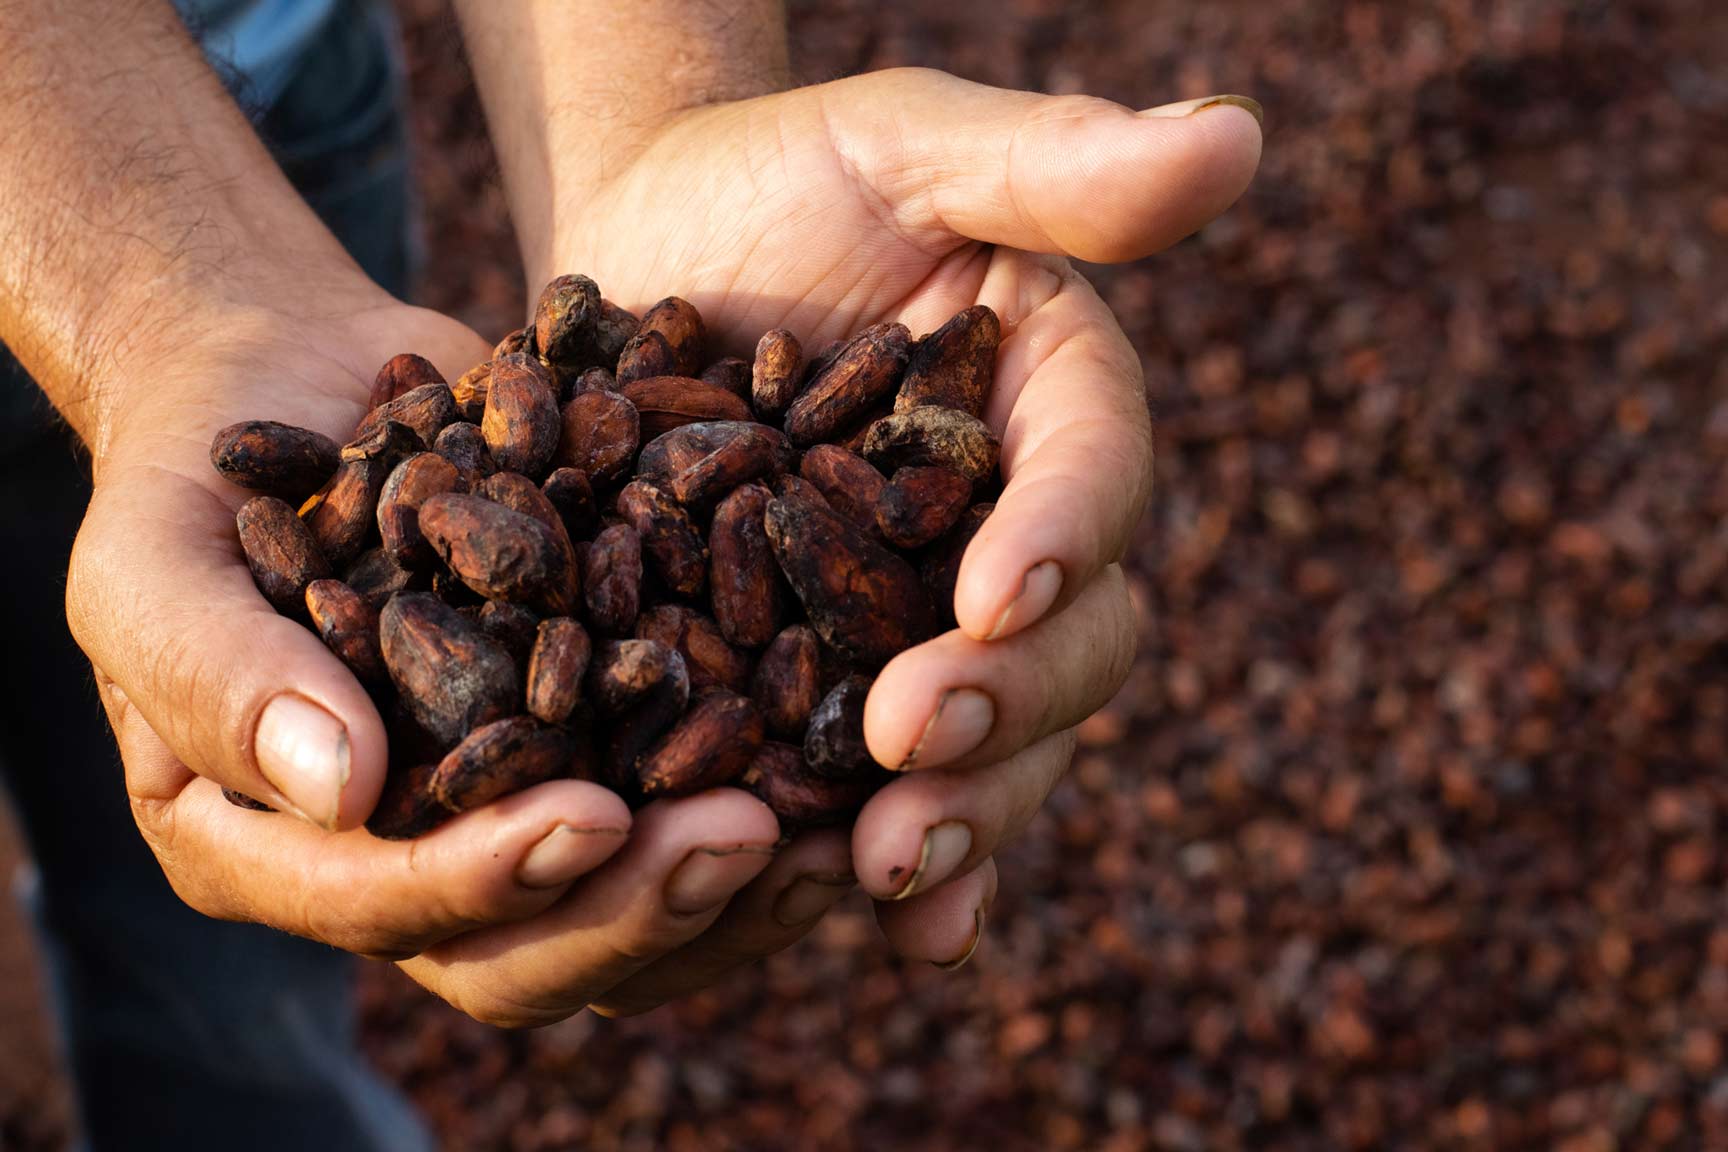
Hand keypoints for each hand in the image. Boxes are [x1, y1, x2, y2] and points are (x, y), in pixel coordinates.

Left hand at [396, 69, 1260, 1019]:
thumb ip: (1053, 163)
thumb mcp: (904, 144)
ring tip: (891, 868)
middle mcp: (1019, 534)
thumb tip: (1234, 136)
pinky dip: (917, 868)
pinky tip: (900, 933)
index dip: (1062, 538)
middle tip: (917, 744)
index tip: (997, 592)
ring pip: (1000, 741)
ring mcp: (934, 624)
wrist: (651, 256)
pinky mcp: (841, 684)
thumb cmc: (780, 177)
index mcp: (1053, 410)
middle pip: (1071, 643)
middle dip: (1009, 704)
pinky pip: (893, 785)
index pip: (1093, 479)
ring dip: (964, 811)